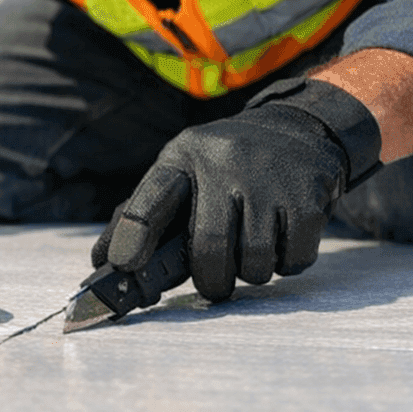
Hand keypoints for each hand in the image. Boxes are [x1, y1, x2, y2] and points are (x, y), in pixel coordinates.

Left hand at [93, 77, 381, 301]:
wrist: (301, 129)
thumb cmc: (227, 165)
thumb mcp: (184, 172)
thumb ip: (143, 214)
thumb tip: (103, 263)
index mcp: (187, 156)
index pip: (152, 197)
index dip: (133, 236)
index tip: (123, 266)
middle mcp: (227, 161)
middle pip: (210, 248)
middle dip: (211, 280)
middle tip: (215, 282)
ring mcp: (271, 178)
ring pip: (255, 263)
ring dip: (252, 272)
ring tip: (253, 250)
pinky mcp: (309, 196)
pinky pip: (294, 259)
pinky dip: (287, 263)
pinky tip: (284, 239)